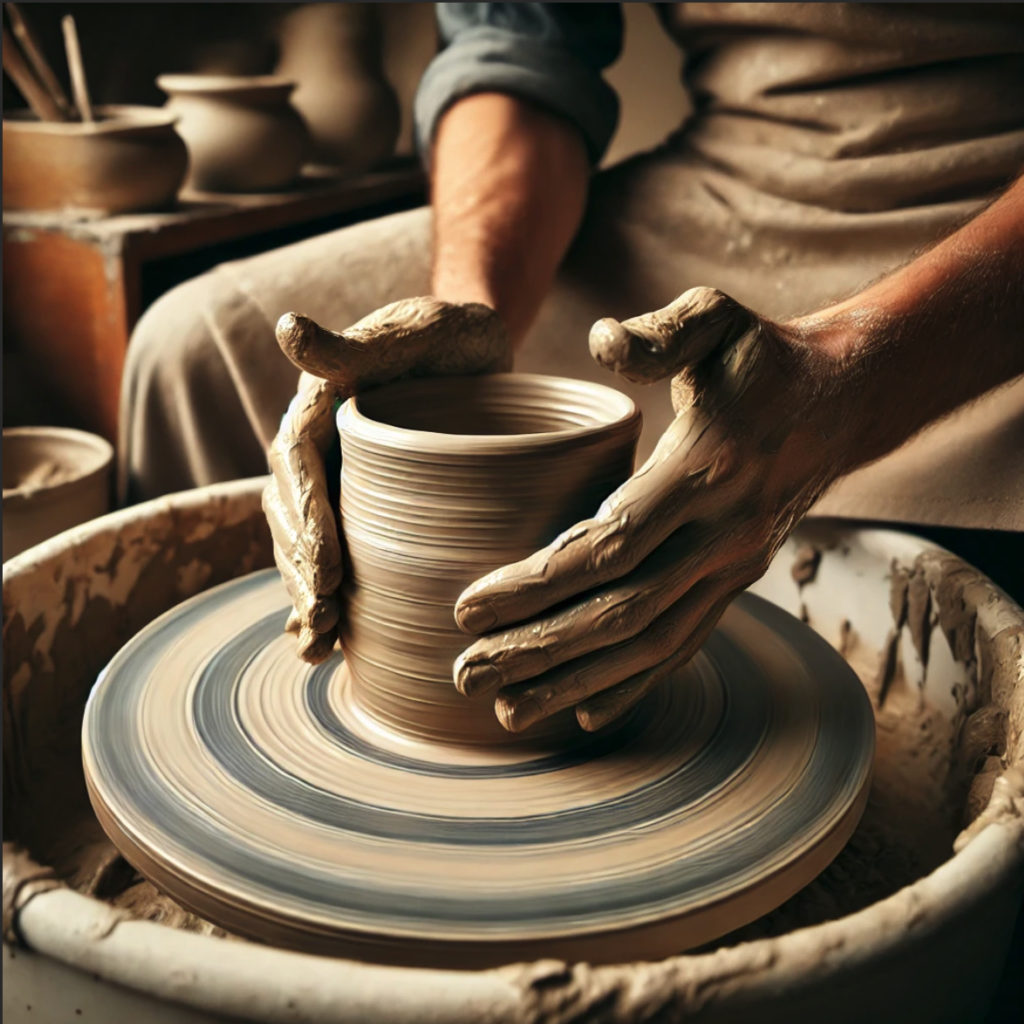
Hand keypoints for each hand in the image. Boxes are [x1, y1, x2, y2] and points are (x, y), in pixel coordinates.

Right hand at [264, 296, 510, 661]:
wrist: (472, 352)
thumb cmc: (442, 338)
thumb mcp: (406, 334)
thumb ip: (349, 346)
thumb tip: (287, 329)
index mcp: (319, 408)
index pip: (298, 465)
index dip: (307, 518)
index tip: (326, 567)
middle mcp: (318, 450)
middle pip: (292, 516)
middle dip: (302, 571)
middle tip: (323, 617)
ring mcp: (338, 482)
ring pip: (304, 545)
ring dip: (305, 595)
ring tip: (317, 643)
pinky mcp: (361, 508)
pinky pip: (331, 554)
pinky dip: (322, 598)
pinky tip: (322, 644)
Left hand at [453, 286, 851, 733]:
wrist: (840, 404)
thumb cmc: (762, 359)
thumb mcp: (718, 319)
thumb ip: (662, 332)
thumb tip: (599, 339)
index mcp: (705, 470)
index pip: (609, 546)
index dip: (536, 585)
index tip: (468, 607)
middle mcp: (722, 535)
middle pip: (619, 613)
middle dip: (538, 650)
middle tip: (466, 673)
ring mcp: (733, 569)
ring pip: (649, 646)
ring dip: (576, 683)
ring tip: (507, 711)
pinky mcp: (735, 584)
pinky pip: (683, 646)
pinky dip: (634, 685)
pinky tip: (585, 713)